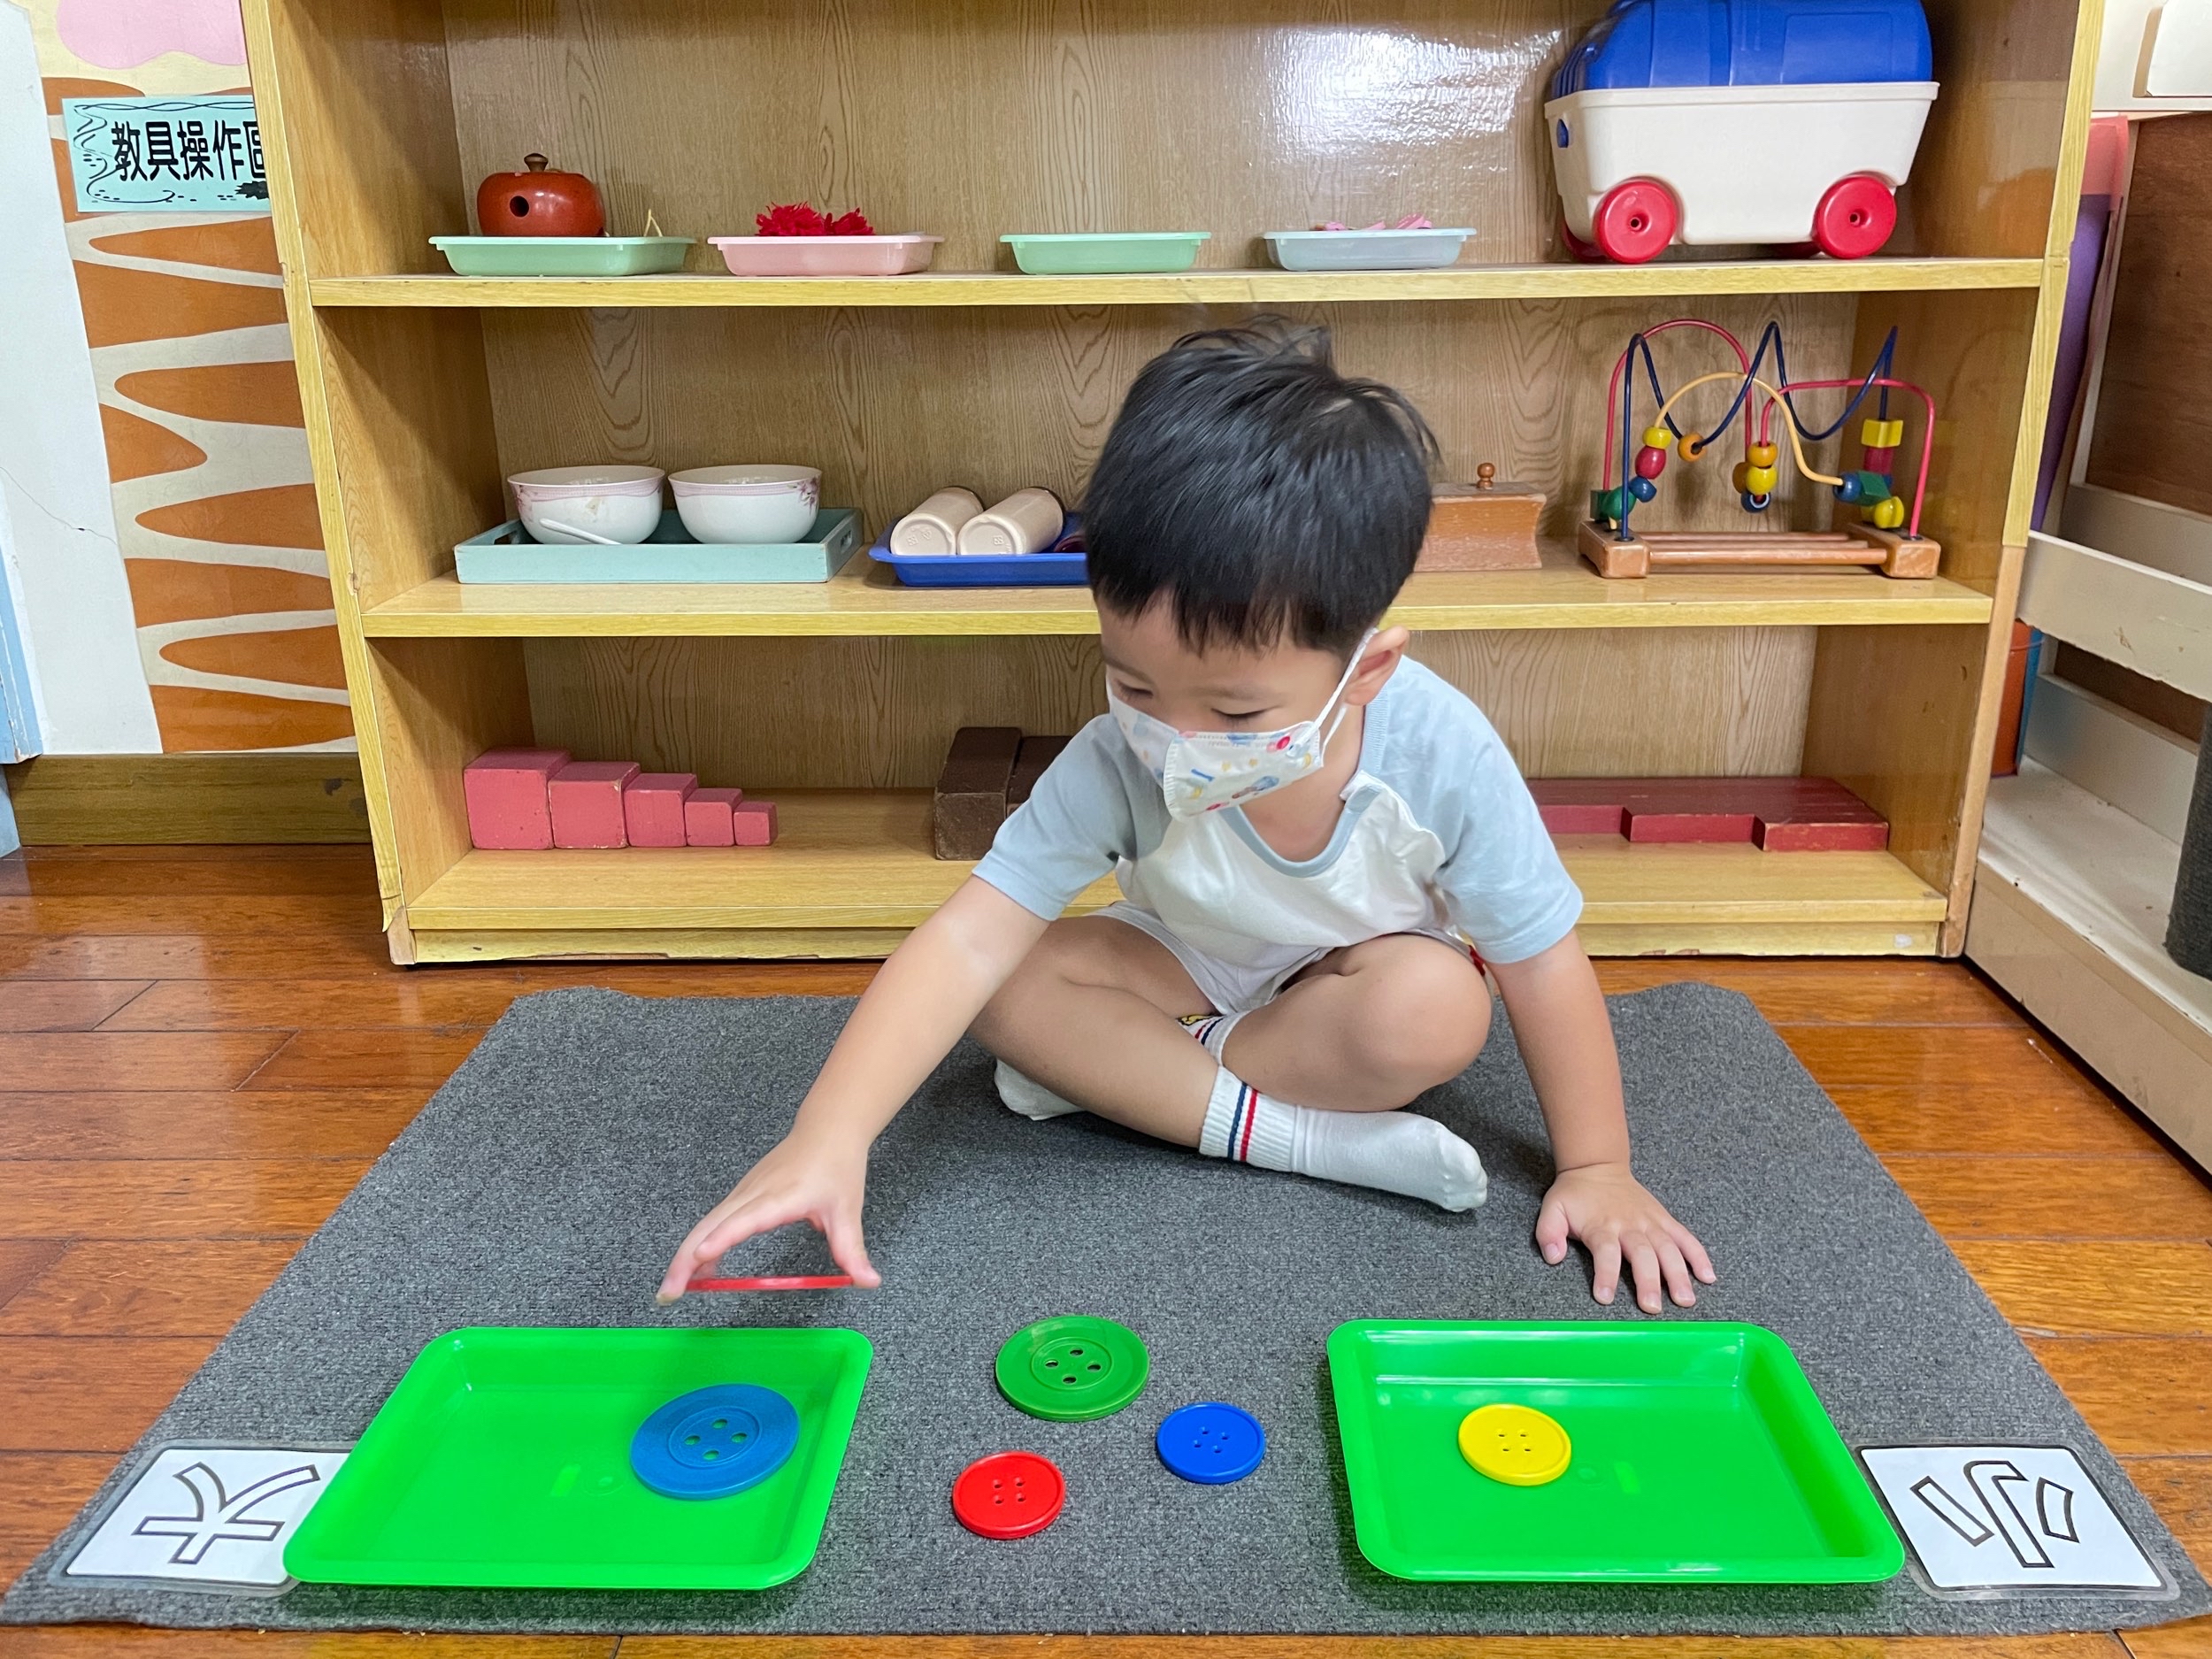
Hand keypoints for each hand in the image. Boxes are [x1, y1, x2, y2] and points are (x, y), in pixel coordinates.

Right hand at [656, 1129, 878, 1300]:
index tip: (700, 1257)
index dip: (722, 1239)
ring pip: (706, 1224)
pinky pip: (714, 1221)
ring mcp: (743, 1192)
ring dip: (686, 1255)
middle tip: (668, 1295)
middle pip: (710, 1225)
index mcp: (780, 1196)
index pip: (745, 1219)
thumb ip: (852, 1249)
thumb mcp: (848, 1210)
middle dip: (685, 1260)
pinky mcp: (742, 1194)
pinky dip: (701, 1244)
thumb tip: (868, 1282)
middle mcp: (753, 1193)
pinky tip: (700, 1268)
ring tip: (674, 1291)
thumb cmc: (837, 1166)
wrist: (827, 1129)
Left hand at [1535, 1161, 1714, 1313]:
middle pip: (1642, 1254)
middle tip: (1652, 1307)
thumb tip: (1553, 1256)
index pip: (1605, 1252)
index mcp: (1602, 1226)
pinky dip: (1699, 1256)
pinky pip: (1685, 1238)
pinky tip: (1708, 1276)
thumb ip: (1549, 1232)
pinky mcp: (1664, 1220)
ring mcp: (1650, 1222)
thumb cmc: (1575, 1195)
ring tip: (1685, 1299)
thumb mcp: (1552, 1208)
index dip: (1605, 1275)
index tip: (1604, 1298)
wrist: (1597, 1167)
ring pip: (1668, 1248)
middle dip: (1649, 1281)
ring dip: (1679, 1274)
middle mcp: (1629, 1225)